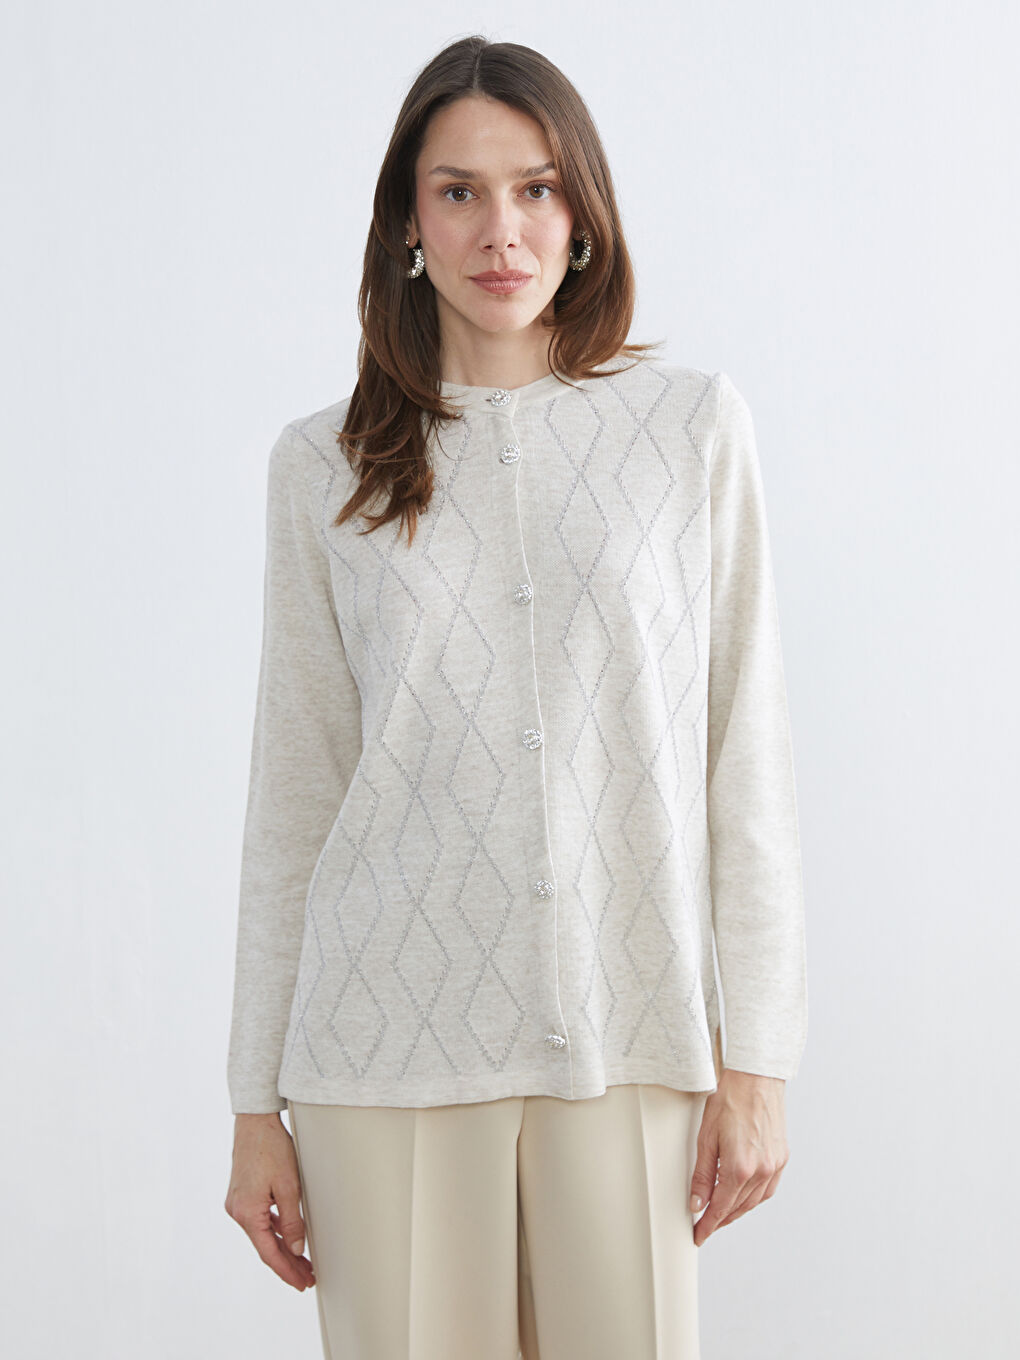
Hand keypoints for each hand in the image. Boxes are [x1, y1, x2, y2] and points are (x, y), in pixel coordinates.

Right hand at [225, 1112, 315, 1290]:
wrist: (255, 1122)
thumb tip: (297, 1249)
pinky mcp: (241, 1195)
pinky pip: (260, 1219)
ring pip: (263, 1234)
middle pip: (266, 1246)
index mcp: (247, 1213)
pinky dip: (274, 1230)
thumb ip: (293, 1221)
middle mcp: (237, 1211)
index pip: (269, 1253)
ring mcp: (237, 1203)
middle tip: (307, 1278)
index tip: (301, 1283)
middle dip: (287, 1263)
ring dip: (282, 1247)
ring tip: (302, 1262)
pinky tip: (288, 1237)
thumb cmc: (271, 1148)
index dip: (286, 1271)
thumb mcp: (289, 1186)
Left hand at [689, 1068, 788, 1245]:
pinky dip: (754, 1197)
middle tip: (705, 1225)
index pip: (721, 1208)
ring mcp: (775, 1165)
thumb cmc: (731, 1098)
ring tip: (721, 1211)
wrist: (756, 1077)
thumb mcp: (706, 1136)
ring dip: (737, 1210)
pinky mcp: (782, 1157)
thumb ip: (702, 1174)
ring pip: (754, 1201)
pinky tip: (743, 1194)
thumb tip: (697, 1202)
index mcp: (740, 1168)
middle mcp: (762, 1171)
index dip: (708, 1225)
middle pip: (738, 1208)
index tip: (699, 1236)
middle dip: (720, 1219)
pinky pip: (768, 1188)